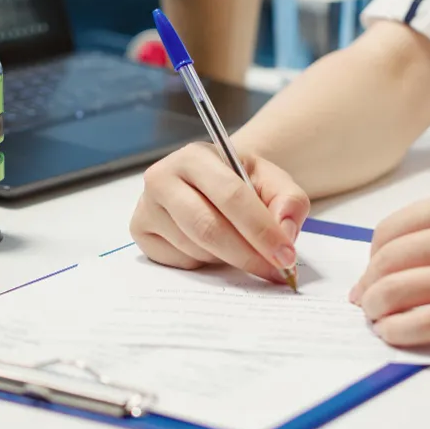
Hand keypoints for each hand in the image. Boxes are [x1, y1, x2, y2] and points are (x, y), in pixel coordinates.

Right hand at [129, 142, 309, 283]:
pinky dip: (204, 263)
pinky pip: (180, 262)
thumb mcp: (271, 181)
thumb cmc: (240, 182)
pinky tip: (211, 247)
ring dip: (227, 259)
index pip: (231, 196)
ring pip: (196, 249)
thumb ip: (289, 201)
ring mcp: (146, 207)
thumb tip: (285, 232)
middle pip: (208, 228)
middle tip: (275, 271)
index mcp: (195, 157)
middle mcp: (161, 178)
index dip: (261, 230)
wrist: (210, 183)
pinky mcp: (140, 233)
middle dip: (247, 255)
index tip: (286, 256)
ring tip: (241, 248)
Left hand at [350, 192, 429, 345]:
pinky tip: (393, 333)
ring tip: (376, 318)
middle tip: (365, 302)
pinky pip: (423, 323)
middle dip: (367, 287)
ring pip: (396, 291)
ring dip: (375, 310)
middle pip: (386, 263)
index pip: (387, 232)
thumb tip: (377, 270)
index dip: (369, 259)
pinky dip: (397, 331)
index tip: (370, 275)